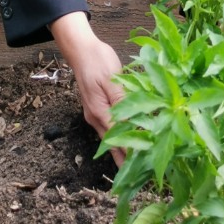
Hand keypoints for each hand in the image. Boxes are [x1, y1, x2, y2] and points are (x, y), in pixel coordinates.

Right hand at [50, 12, 125, 164]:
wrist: (81, 49)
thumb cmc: (98, 61)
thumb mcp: (112, 79)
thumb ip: (121, 102)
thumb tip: (132, 124)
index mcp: (100, 113)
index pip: (118, 140)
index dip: (130, 153)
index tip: (142, 167)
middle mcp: (95, 117)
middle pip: (112, 143)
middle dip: (125, 158)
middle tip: (139, 174)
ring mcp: (94, 113)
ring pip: (110, 136)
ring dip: (122, 148)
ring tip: (135, 163)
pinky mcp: (97, 107)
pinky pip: (109, 126)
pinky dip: (118, 135)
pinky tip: (127, 138)